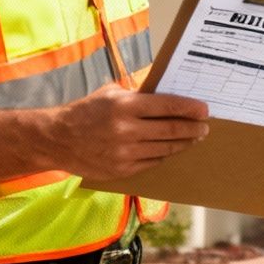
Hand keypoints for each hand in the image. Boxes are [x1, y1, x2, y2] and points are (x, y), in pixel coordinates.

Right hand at [52, 84, 209, 179]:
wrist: (58, 139)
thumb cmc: (87, 111)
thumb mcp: (111, 93)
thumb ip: (137, 95)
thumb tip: (166, 97)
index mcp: (125, 106)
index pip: (167, 106)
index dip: (190, 108)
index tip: (205, 110)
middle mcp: (127, 130)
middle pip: (171, 130)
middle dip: (193, 128)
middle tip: (205, 127)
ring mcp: (125, 153)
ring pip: (165, 149)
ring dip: (183, 143)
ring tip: (193, 138)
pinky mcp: (122, 170)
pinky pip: (152, 162)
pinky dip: (164, 155)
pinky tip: (171, 150)